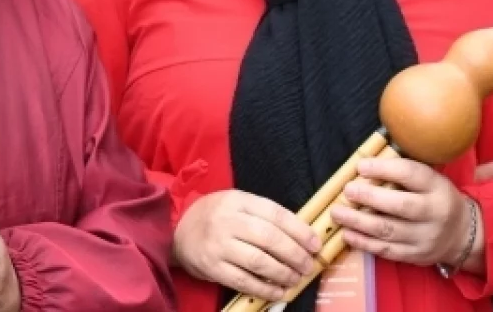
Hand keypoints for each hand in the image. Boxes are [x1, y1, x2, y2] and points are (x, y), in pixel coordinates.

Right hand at [172, 189, 320, 302]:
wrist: (177, 230)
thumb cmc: (214, 216)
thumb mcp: (236, 203)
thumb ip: (263, 214)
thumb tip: (301, 235)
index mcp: (236, 200)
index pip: (274, 214)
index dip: (299, 230)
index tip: (315, 244)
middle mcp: (226, 221)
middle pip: (269, 238)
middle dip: (295, 254)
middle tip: (308, 265)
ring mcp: (218, 245)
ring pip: (259, 262)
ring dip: (284, 273)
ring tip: (296, 278)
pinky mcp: (212, 267)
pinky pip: (244, 282)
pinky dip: (265, 289)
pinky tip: (279, 291)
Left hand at [332, 157, 473, 266]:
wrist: (461, 234)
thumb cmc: (434, 198)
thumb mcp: (428, 180)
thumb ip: (401, 172)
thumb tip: (363, 164)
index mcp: (437, 188)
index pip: (411, 175)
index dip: (384, 169)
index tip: (361, 166)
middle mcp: (435, 214)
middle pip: (400, 205)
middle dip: (369, 197)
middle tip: (347, 190)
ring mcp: (425, 238)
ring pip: (389, 230)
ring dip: (359, 221)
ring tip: (337, 213)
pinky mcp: (416, 256)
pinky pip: (386, 250)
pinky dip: (364, 243)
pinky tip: (347, 234)